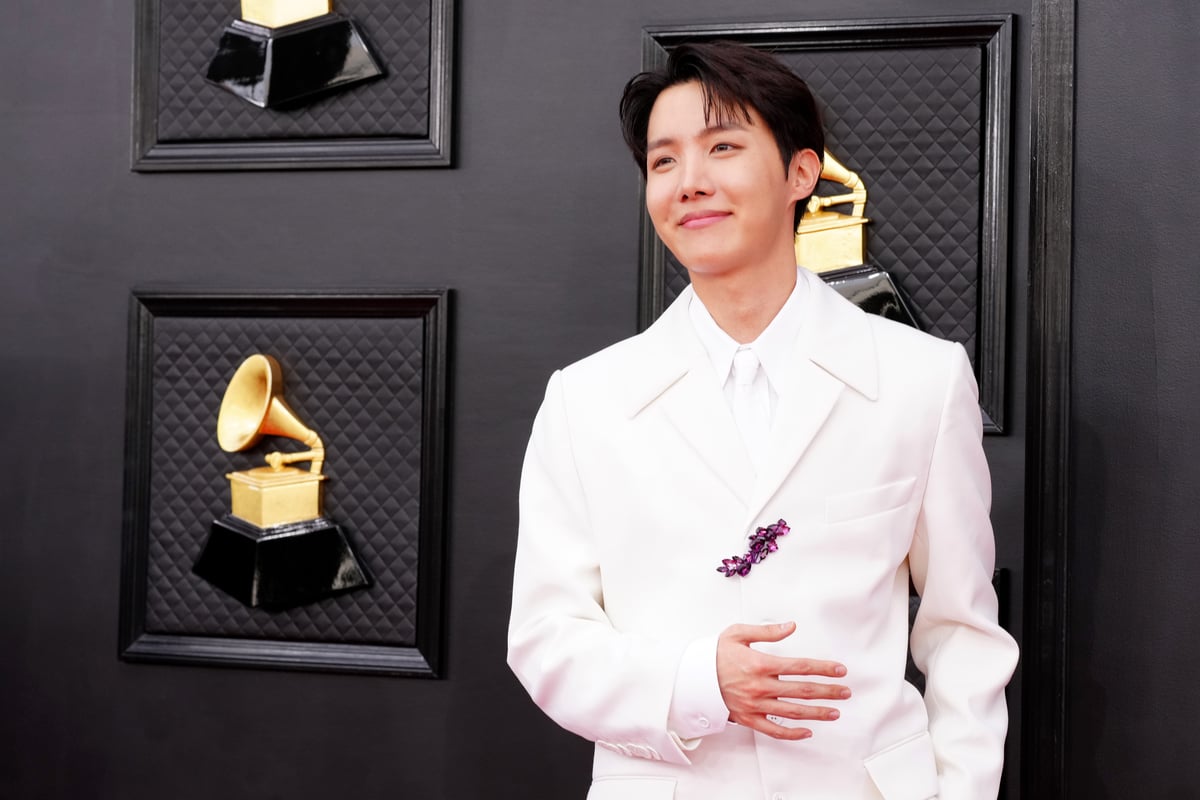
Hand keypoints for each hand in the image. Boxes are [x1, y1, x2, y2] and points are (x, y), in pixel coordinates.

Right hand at [716, 621, 849, 739]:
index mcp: (761, 664)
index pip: (800, 667)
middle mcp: (760, 686)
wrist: (692, 676)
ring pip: (793, 712)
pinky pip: (773, 730)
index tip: (840, 670)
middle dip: (827, 691)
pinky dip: (792, 733)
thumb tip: (791, 626)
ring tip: (834, 712)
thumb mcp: (738, 633)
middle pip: (802, 691)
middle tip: (845, 692)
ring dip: (816, 713)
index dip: (823, 668)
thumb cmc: (715, 653)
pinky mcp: (748, 718)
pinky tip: (808, 731)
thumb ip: (767, 631)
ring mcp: (755, 705)